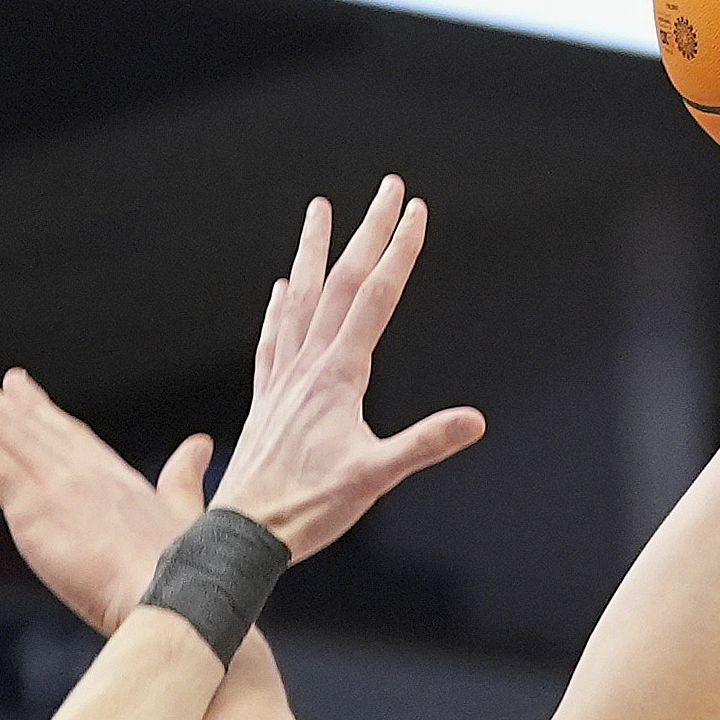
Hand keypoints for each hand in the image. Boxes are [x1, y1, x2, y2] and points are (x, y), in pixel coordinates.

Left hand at [0, 345, 209, 633]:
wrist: (180, 596)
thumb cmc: (188, 572)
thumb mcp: (187, 513)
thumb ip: (184, 478)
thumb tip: (199, 447)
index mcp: (114, 477)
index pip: (64, 433)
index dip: (34, 407)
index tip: (13, 382)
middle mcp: (80, 467)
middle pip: (18, 418)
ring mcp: (55, 481)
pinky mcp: (34, 504)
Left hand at [210, 177, 484, 558]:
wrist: (244, 533)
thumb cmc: (309, 511)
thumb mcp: (375, 479)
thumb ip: (424, 444)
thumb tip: (475, 421)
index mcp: (338, 377)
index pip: (374, 298)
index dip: (398, 252)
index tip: (416, 210)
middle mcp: (307, 367)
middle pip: (340, 283)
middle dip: (368, 231)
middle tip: (388, 186)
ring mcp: (283, 379)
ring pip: (300, 298)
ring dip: (313, 250)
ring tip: (320, 208)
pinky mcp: (267, 398)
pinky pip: (274, 336)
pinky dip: (281, 306)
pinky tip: (281, 289)